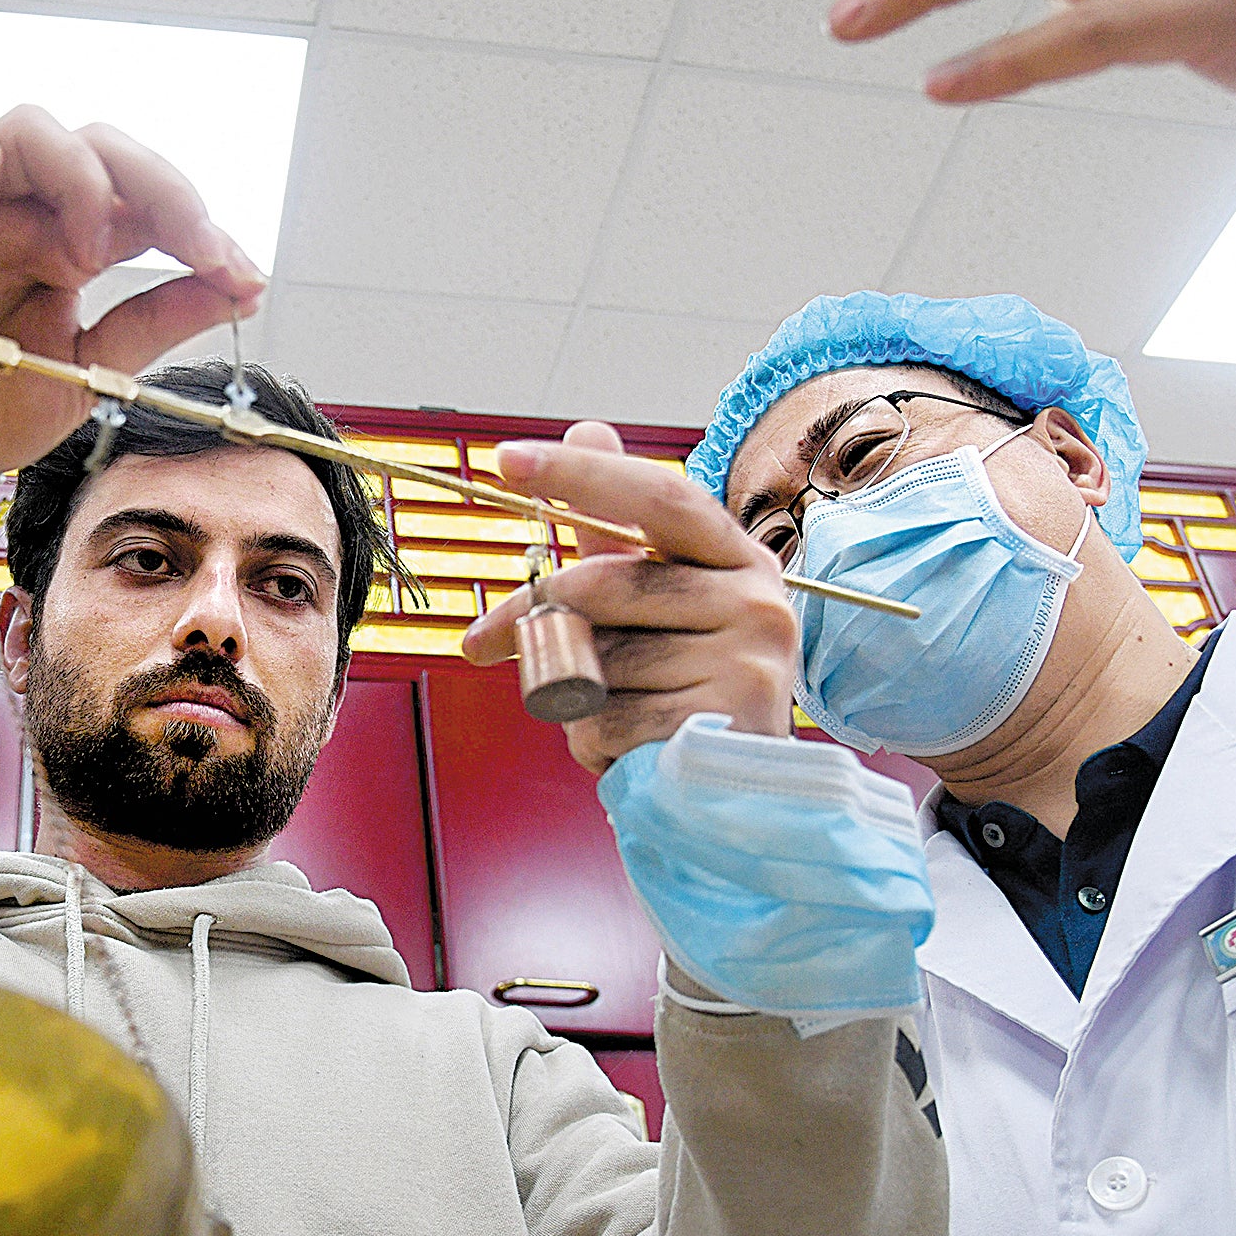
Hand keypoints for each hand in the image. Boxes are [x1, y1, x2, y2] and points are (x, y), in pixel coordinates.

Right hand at [0, 105, 267, 474]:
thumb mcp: (95, 367)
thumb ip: (161, 320)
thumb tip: (244, 286)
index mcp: (71, 242)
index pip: (144, 196)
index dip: (198, 221)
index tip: (240, 271)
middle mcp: (26, 213)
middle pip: (101, 142)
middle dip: (163, 187)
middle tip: (194, 247)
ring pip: (30, 125)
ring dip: (78, 178)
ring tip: (82, 257)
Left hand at [460, 422, 798, 776]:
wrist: (742, 808)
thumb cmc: (686, 697)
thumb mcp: (655, 611)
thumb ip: (617, 533)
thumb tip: (587, 427)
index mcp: (739, 560)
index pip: (657, 499)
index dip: (582, 476)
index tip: (506, 461)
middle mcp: (757, 602)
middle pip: (602, 585)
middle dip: (526, 616)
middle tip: (478, 643)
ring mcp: (749, 664)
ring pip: (598, 664)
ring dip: (573, 702)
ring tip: (613, 719)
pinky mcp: (723, 727)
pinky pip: (609, 722)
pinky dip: (593, 745)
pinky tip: (630, 753)